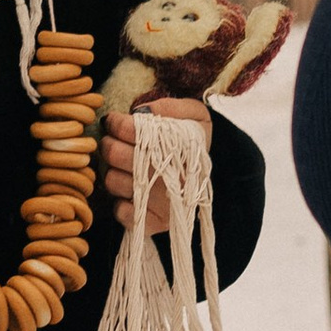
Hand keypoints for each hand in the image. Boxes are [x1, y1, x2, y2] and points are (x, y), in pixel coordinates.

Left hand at [104, 94, 209, 233]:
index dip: (116, 123)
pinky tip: (132, 193)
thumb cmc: (196, 145)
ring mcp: (160, 203)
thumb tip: (141, 111)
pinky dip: (121, 204)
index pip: (129, 130)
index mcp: (174, 148)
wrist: (220, 179)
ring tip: (126, 168)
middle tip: (116, 142)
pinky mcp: (154, 223)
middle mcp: (166, 177)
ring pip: (112, 181)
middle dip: (110, 144)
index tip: (115, 122)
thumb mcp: (195, 116)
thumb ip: (172, 107)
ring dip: (114, 172)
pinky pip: (121, 212)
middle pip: (113, 155)